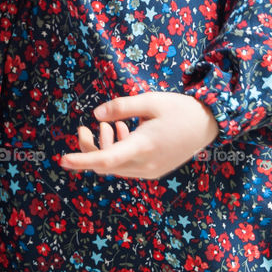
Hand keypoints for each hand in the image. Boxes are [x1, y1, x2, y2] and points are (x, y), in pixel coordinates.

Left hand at [58, 91, 218, 179]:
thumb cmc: (179, 109)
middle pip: (106, 164)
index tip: (63, 159)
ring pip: (115, 167)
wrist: (209, 124)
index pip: (106, 159)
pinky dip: (118, 151)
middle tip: (83, 128)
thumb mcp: (150, 101)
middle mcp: (146, 165)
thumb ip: (121, 107)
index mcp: (144, 146)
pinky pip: (127, 166)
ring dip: (105, 148)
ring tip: (109, 125)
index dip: (82, 159)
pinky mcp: (155, 170)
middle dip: (89, 148)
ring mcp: (151, 170)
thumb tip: (95, 116)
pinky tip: (122, 131)